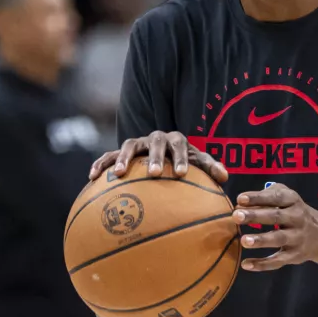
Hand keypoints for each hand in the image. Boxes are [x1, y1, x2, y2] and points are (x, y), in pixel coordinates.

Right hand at [88, 131, 227, 182]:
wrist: (161, 154)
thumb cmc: (182, 162)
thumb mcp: (197, 163)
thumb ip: (210, 168)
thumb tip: (226, 177)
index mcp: (176, 140)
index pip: (180, 145)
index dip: (181, 158)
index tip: (182, 174)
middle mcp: (155, 139)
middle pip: (155, 142)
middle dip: (155, 156)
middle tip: (155, 173)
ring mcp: (137, 144)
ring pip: (129, 145)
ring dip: (124, 158)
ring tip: (118, 173)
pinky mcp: (120, 152)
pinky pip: (107, 156)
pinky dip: (100, 164)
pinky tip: (92, 178)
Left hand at [232, 183, 317, 271]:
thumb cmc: (293, 211)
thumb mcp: (286, 196)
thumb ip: (266, 195)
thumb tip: (241, 204)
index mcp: (292, 200)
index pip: (275, 197)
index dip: (258, 197)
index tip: (240, 199)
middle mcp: (297, 218)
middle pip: (276, 216)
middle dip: (255, 216)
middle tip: (236, 216)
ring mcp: (297, 238)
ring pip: (278, 239)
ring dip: (261, 240)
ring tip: (244, 241)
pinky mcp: (294, 255)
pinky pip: (278, 261)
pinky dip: (262, 264)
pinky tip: (246, 264)